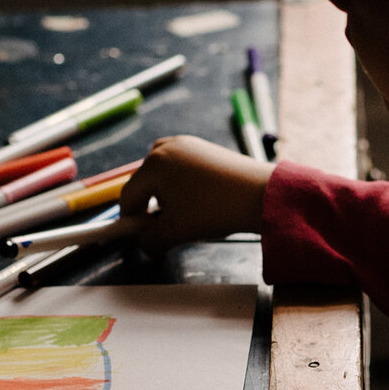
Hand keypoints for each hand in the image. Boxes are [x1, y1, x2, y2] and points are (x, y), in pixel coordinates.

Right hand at [118, 135, 270, 251]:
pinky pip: (181, 167)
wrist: (260, 195)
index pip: (128, 196)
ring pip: (162, 174)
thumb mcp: (175, 232)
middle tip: (162, 228)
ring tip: (182, 214)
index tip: (137, 237)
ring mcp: (187, 144)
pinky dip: (181, 184)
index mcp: (153, 165)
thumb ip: (150, 241)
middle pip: (144, 182)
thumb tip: (145, 245)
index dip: (129, 220)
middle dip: (148, 207)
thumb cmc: (213, 210)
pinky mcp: (205, 147)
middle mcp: (166, 148)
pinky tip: (198, 201)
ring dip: (164, 195)